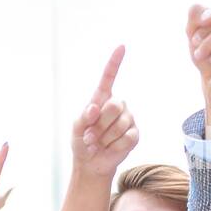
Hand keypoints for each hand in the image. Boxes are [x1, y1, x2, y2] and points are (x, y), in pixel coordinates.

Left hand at [72, 46, 138, 176]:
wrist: (92, 163)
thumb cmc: (82, 142)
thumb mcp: (75, 130)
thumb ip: (82, 118)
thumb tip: (94, 108)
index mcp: (101, 99)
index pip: (108, 77)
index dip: (115, 62)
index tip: (121, 47)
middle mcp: (117, 105)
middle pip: (114, 105)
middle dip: (101, 124)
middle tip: (92, 135)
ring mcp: (128, 119)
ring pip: (121, 124)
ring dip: (106, 138)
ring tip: (100, 143)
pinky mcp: (135, 134)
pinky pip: (127, 137)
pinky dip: (115, 146)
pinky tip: (111, 148)